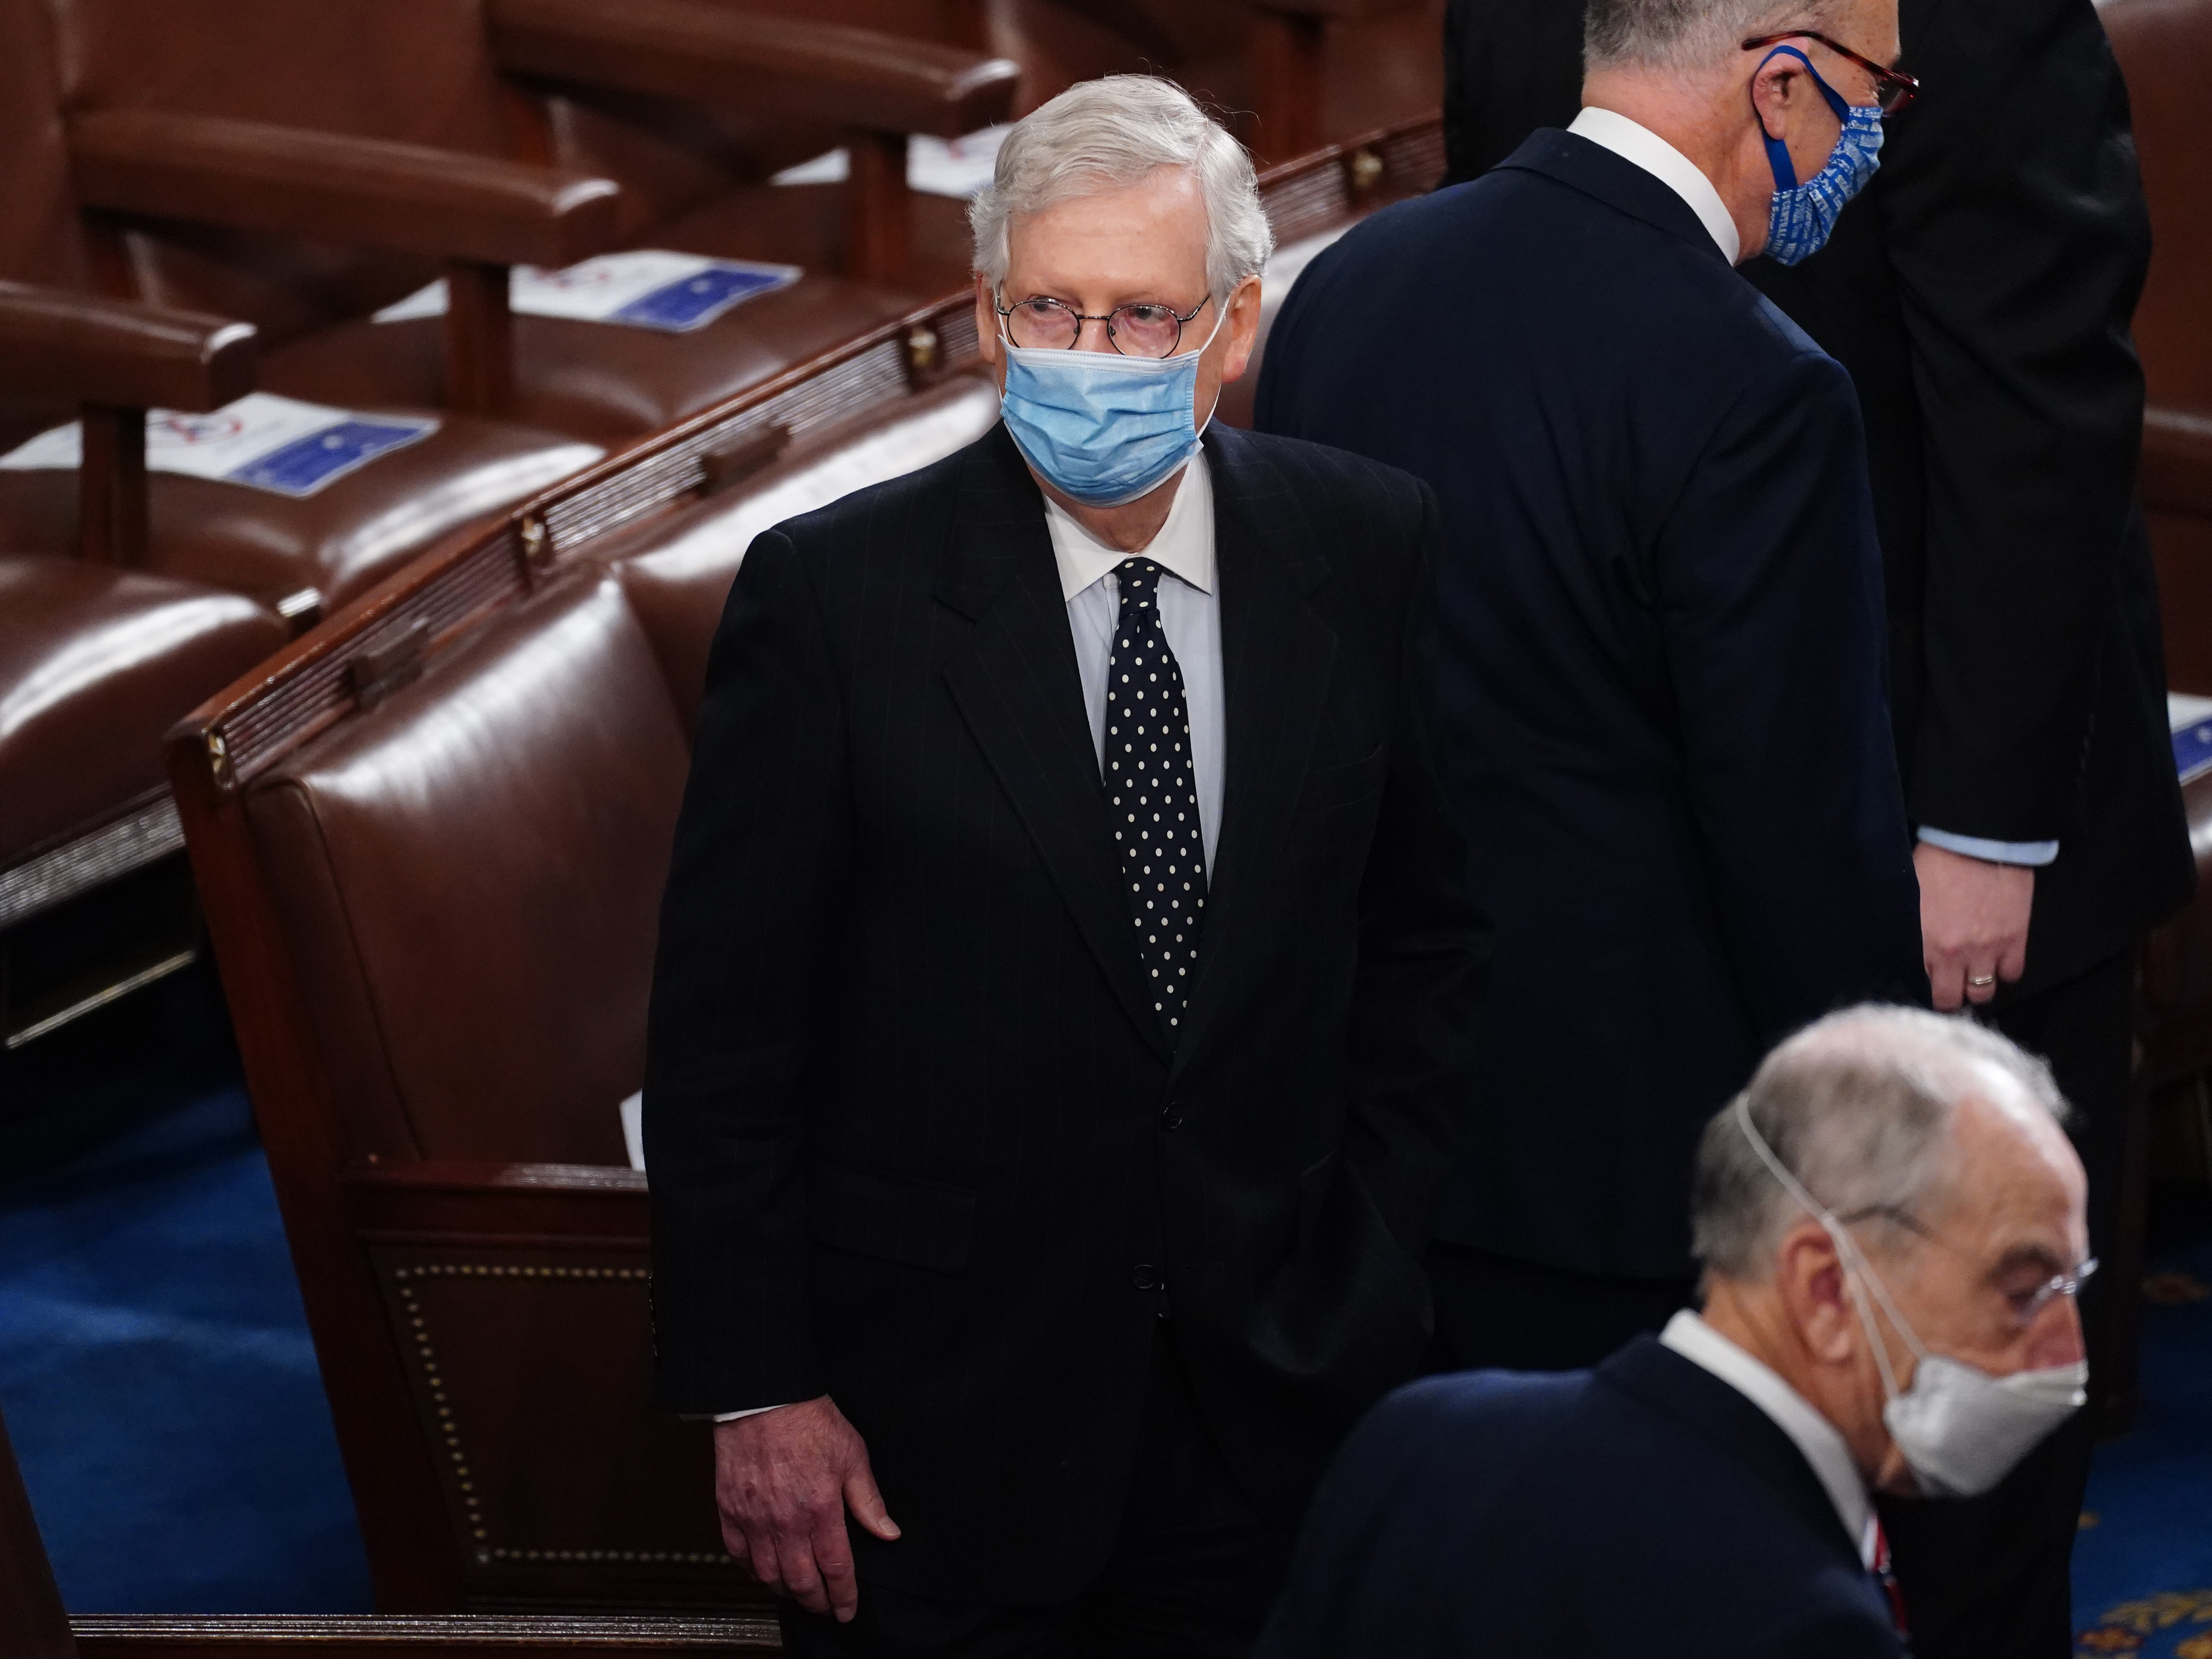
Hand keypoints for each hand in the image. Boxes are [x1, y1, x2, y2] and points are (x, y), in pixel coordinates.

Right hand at [713, 1396, 897, 1620]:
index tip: (847, 1610)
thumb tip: (888, 1532)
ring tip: (797, 1594)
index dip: (843, 1596)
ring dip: (785, 1591)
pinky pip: (738, 1555)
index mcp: (820, 1510)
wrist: (763, 1398)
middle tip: (824, 1608)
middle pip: (801, 1581)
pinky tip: (763, 1571)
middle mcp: (785, 1522)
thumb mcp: (853, 1456)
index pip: (836, 1569)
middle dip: (815, 1602)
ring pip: (768, 1575)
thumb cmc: (809, 1421)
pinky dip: (751, 1571)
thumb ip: (869, 1501)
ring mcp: (754, 1519)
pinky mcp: (730, 1510)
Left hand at [1913, 842, 2033, 1010]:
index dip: (1921, 990)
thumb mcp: (1909, 898)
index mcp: (1921, 942)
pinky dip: (2005, 973)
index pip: (1918, 985)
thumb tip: (1903, 947)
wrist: (1978, 842)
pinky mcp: (2014, 940)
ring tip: (1972, 978)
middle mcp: (1952, 954)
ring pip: (1982, 992)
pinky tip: (1997, 965)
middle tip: (1948, 989)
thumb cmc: (1937, 862)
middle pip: (1950, 997)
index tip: (1923, 988)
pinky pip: (2012, 974)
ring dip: (1976, 988)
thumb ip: (1910, 929)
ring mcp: (1986, 950)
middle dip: (1948, 997)